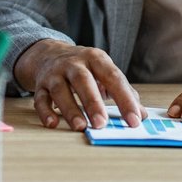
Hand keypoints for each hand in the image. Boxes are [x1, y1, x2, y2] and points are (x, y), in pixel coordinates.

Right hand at [16, 40, 143, 128]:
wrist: (49, 54)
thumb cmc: (84, 68)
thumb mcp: (104, 72)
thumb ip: (124, 92)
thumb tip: (141, 115)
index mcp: (96, 58)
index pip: (113, 77)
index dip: (125, 99)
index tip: (134, 120)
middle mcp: (74, 63)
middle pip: (83, 80)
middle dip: (93, 102)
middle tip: (102, 123)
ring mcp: (55, 73)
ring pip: (60, 90)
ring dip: (70, 109)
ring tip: (80, 127)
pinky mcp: (40, 85)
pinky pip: (40, 98)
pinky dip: (45, 112)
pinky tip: (53, 124)